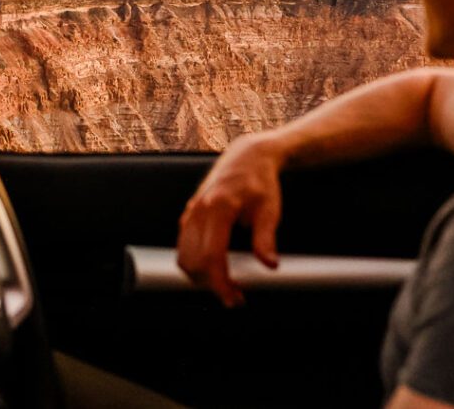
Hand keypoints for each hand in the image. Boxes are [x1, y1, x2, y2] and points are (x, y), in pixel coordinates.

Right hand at [177, 131, 285, 306]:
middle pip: (192, 261)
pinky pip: (184, 245)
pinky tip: (215, 266)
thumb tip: (268, 264)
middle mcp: (199, 209)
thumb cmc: (260, 180)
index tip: (234, 297)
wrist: (248, 156)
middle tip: (234, 293)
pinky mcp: (190, 213)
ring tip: (225, 281)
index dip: (221, 283)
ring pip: (183, 255)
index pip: (211, 256)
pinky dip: (194, 261)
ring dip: (200, 275)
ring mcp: (191, 211)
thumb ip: (265, 238)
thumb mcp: (269, 209)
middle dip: (210, 284)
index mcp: (218, 207)